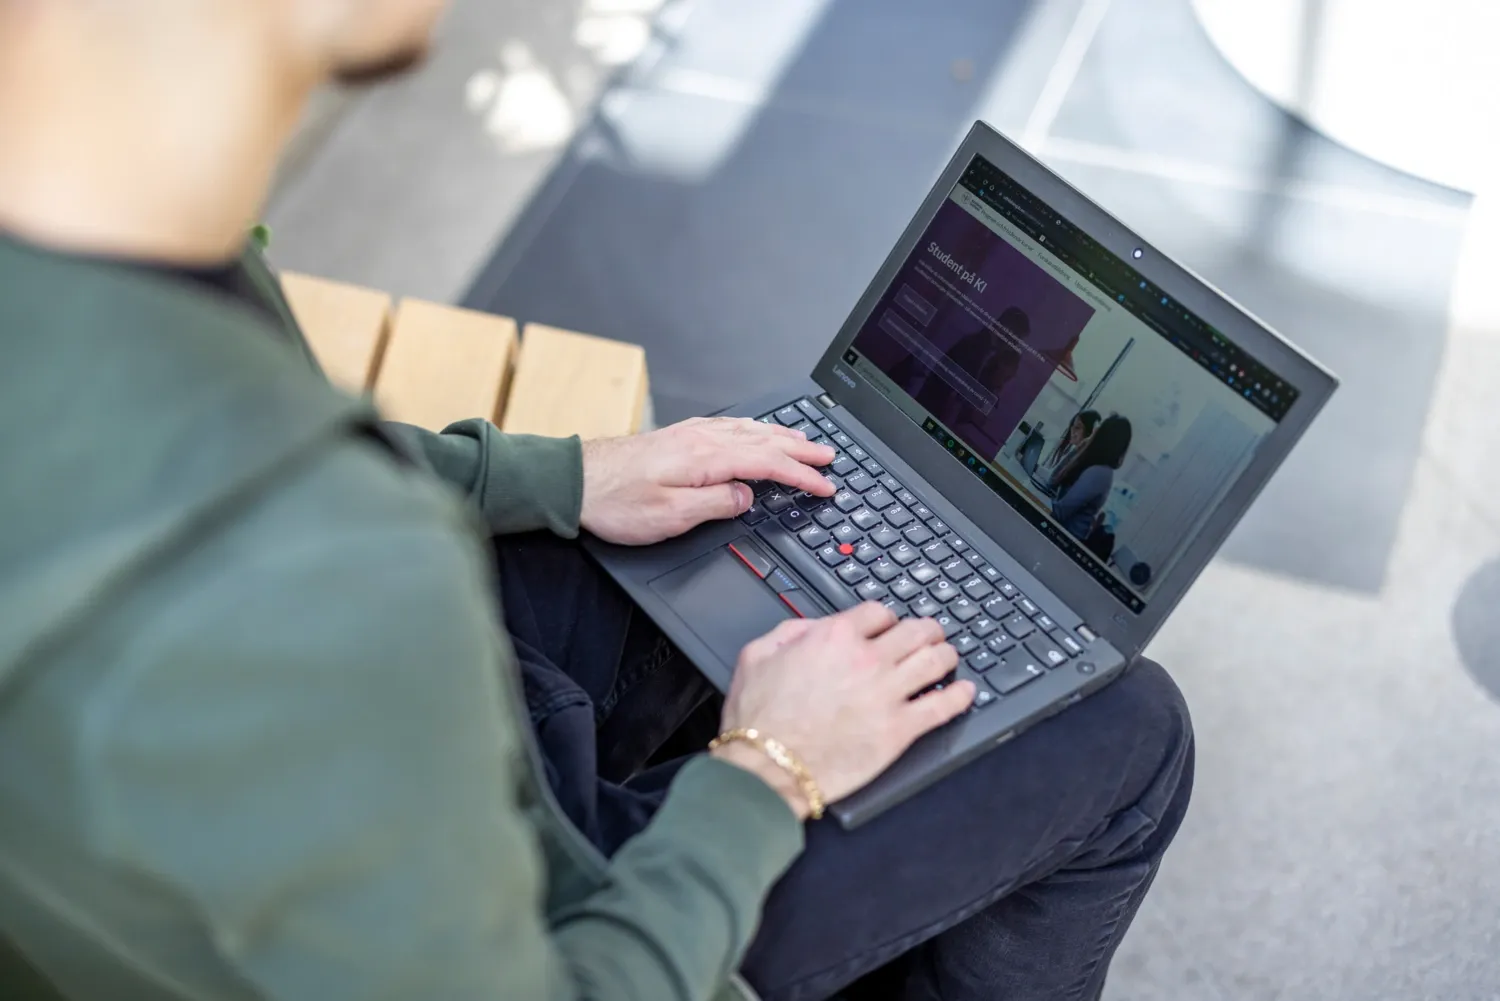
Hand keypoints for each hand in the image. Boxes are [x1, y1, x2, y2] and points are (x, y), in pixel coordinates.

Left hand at [580, 417, 835, 545]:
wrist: (573, 482)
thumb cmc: (615, 501)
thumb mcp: (670, 516)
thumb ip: (715, 505)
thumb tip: (746, 498)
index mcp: (706, 457)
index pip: (768, 463)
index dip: (801, 475)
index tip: (825, 486)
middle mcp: (701, 439)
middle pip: (764, 440)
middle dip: (801, 449)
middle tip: (830, 458)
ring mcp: (690, 435)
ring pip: (748, 430)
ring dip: (781, 436)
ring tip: (805, 442)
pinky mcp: (677, 437)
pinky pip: (729, 427)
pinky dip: (754, 430)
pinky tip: (756, 432)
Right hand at [712, 604, 972, 819]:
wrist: (767, 767)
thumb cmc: (758, 719)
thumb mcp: (757, 655)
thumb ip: (789, 632)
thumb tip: (811, 628)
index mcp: (833, 638)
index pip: (879, 613)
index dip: (888, 619)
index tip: (891, 627)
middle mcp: (867, 660)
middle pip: (916, 631)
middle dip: (928, 631)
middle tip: (932, 636)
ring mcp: (887, 695)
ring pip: (936, 662)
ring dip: (947, 656)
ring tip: (949, 658)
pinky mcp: (899, 730)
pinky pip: (943, 706)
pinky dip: (959, 696)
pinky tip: (965, 692)